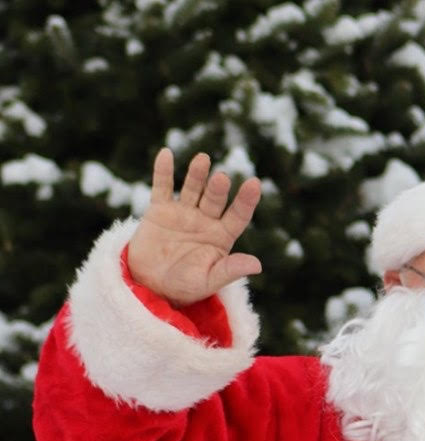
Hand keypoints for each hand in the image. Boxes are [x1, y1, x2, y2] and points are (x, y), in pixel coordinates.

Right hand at [126, 148, 262, 305]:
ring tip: (203, 160)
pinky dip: (163, 171)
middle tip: (221, 178)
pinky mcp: (160, 209)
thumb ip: (230, 270)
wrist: (149, 285)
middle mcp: (205, 220)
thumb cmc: (184, 286)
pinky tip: (166, 154)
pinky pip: (162, 187)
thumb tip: (258, 265)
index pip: (238, 216)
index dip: (246, 201)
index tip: (254, 184)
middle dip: (217, 188)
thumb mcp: (208, 281)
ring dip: (197, 174)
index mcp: (221, 236)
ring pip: (192, 188)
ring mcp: (183, 212)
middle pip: (214, 199)